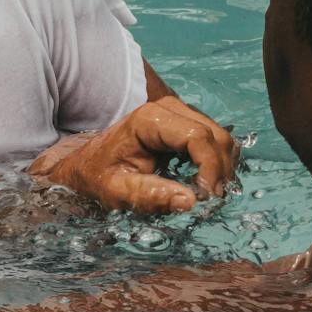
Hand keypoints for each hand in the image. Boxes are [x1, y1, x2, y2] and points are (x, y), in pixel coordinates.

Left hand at [31, 98, 240, 214]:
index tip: (208, 197)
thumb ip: (149, 195)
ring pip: (220, 139)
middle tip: (211, 202)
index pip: (198, 137)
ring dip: (222, 169)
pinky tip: (204, 184)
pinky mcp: (187, 125)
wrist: (89, 165)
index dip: (210, 168)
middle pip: (216, 136)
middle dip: (220, 171)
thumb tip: (189, 202)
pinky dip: (218, 164)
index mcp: (150, 119)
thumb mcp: (115, 190)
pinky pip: (215, 142)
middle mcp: (170, 109)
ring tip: (208, 196)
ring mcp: (181, 114)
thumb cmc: (98, 176)